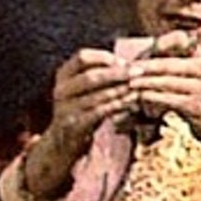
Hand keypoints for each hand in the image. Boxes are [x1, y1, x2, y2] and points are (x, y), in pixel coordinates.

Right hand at [28, 46, 142, 189]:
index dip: (104, 57)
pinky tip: (130, 102)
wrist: (62, 143)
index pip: (82, 57)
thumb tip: (129, 63)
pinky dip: (117, 106)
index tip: (124, 61)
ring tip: (137, 86)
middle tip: (138, 71)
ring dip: (121, 90)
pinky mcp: (75, 124)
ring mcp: (66, 108)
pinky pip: (100, 112)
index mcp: (63, 75)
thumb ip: (99, 75)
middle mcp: (61, 89)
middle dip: (117, 73)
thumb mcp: (83, 90)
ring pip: (97, 95)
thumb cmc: (80, 110)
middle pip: (91, 76)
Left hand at [126, 30, 200, 149]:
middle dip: (150, 66)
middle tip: (131, 68)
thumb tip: (143, 54)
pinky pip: (174, 100)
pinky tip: (144, 97)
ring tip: (132, 83)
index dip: (161, 44)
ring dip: (149, 82)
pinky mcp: (198, 107)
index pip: (181, 42)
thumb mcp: (190, 73)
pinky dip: (157, 98)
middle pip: (174, 64)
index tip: (142, 49)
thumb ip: (172, 61)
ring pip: (172, 82)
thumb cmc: (197, 93)